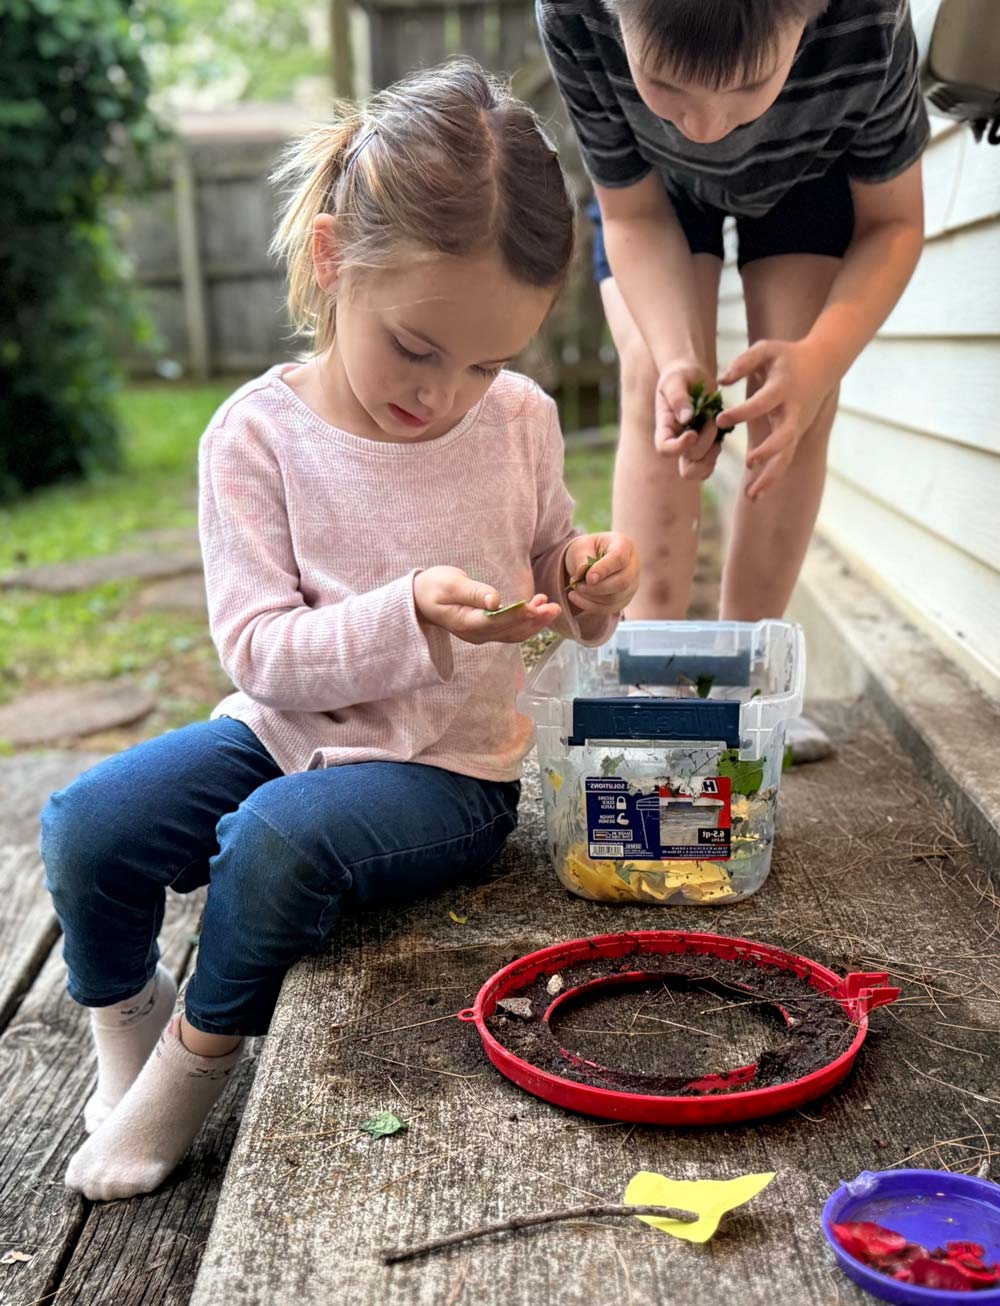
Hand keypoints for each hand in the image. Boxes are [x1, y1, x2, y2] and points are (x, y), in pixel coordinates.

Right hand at [413, 566, 560, 645]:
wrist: (420, 600)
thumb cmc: (433, 587)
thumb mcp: (449, 584)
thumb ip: (473, 592)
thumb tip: (494, 599)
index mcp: (467, 623)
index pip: (497, 622)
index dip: (519, 615)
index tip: (537, 607)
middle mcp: (477, 634)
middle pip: (510, 631)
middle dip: (535, 620)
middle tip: (555, 608)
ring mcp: (482, 635)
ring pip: (514, 633)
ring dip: (534, 622)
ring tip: (552, 607)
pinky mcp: (487, 630)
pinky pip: (510, 630)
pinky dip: (526, 621)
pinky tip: (538, 607)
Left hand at [564, 532, 638, 615]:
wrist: (592, 559)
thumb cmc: (588, 549)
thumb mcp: (581, 546)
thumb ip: (581, 558)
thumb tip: (582, 573)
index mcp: (624, 545)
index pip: (619, 559)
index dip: (604, 570)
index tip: (588, 578)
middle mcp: (633, 565)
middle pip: (622, 582)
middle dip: (596, 588)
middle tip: (576, 585)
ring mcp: (631, 584)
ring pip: (615, 598)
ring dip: (591, 597)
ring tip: (575, 588)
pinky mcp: (624, 599)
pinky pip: (610, 608)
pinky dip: (590, 606)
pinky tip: (576, 598)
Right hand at [654, 359, 719, 469]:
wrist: (692, 375)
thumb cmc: (680, 375)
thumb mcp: (675, 380)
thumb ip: (678, 398)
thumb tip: (686, 418)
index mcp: (665, 428)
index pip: (665, 449)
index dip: (679, 447)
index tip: (693, 431)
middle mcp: (677, 442)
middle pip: (686, 470)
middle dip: (702, 451)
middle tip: (710, 426)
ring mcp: (692, 447)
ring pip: (700, 471)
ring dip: (712, 453)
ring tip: (716, 427)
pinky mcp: (707, 445)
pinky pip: (711, 463)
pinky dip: (718, 452)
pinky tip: (721, 432)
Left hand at [719, 338, 835, 499]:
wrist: (822, 365)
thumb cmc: (787, 356)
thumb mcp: (766, 349)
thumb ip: (743, 363)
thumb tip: (721, 381)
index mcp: (783, 388)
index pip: (762, 403)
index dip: (742, 412)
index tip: (721, 419)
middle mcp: (792, 411)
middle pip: (785, 437)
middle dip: (769, 451)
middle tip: (750, 462)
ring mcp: (796, 426)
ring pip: (787, 456)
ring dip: (771, 477)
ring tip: (752, 496)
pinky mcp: (795, 436)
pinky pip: (784, 460)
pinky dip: (771, 478)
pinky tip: (755, 494)